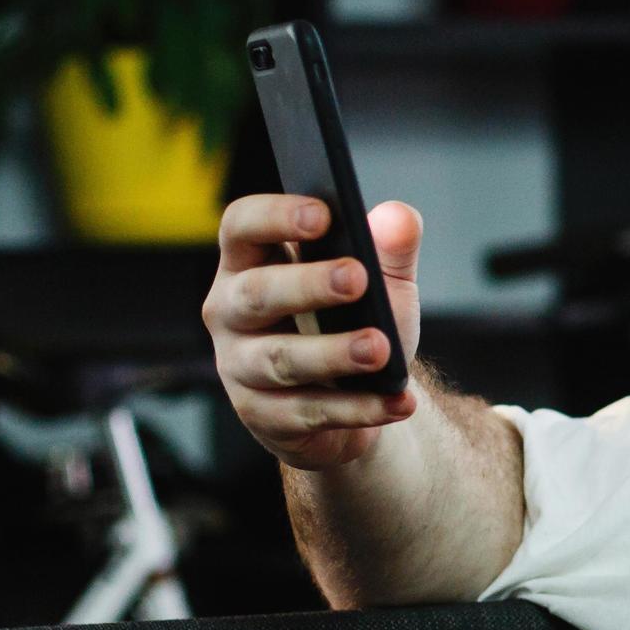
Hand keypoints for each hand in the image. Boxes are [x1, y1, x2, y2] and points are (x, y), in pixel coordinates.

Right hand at [205, 194, 424, 471]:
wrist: (355, 396)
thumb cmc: (354, 322)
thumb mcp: (380, 282)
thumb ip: (391, 249)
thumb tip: (398, 219)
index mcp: (250, 260)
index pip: (242, 226)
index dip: (274, 216)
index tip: (323, 214)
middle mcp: (231, 310)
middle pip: (256, 293)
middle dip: (307, 285)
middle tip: (357, 278)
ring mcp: (239, 366)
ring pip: (280, 359)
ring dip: (333, 354)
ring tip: (380, 349)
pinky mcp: (261, 415)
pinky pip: (308, 412)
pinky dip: (358, 407)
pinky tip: (396, 400)